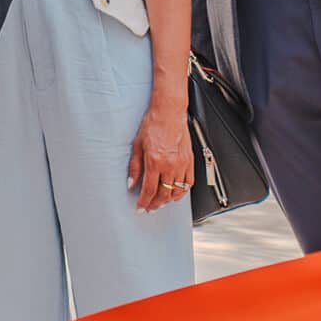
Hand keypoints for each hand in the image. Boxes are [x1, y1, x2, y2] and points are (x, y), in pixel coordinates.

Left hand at [128, 94, 192, 211]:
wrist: (169, 112)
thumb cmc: (153, 125)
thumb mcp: (137, 145)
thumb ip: (134, 167)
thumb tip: (131, 183)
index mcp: (155, 161)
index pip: (149, 190)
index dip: (144, 202)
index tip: (140, 208)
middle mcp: (170, 165)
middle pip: (163, 193)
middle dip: (155, 204)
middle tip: (150, 207)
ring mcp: (182, 164)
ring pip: (177, 191)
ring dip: (168, 200)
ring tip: (161, 202)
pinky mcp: (190, 160)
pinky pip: (189, 183)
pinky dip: (183, 191)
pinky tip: (176, 193)